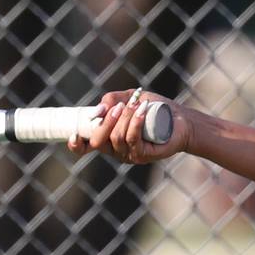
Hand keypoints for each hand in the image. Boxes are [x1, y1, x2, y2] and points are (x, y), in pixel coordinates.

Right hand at [67, 88, 190, 164]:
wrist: (180, 119)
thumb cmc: (154, 109)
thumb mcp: (130, 98)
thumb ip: (112, 100)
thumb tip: (97, 111)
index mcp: (108, 139)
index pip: (86, 147)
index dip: (76, 145)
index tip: (73, 134)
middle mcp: (116, 150)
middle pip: (98, 141)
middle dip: (106, 122)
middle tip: (120, 106)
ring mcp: (129, 155)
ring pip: (117, 138)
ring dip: (125, 118)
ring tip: (136, 105)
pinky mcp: (143, 155)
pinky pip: (133, 140)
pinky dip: (135, 123)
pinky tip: (142, 111)